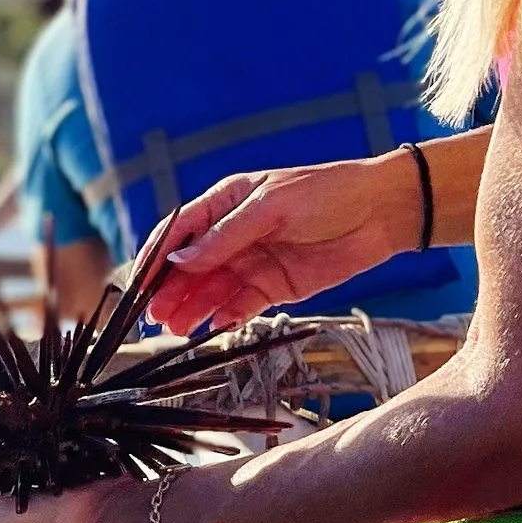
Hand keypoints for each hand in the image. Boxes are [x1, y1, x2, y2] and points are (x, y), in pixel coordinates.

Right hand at [142, 155, 413, 334]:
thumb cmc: (328, 193)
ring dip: (192, 309)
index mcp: (225, 203)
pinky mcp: (272, 287)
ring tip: (176, 329)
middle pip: (190, 267)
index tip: (139, 283)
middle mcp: (232, 235)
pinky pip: (240, 305)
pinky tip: (212, 328)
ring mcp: (251, 262)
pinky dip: (225, 317)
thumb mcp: (272, 207)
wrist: (383, 212)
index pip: (179, 232)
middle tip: (155, 315)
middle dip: (170, 291)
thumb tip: (182, 260)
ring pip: (210, 290)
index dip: (157, 257)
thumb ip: (226, 236)